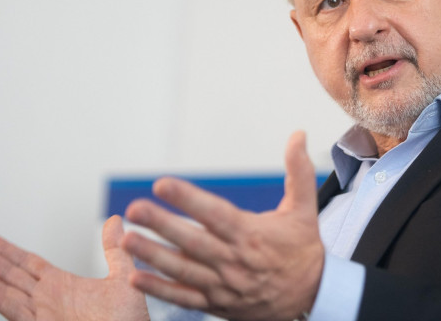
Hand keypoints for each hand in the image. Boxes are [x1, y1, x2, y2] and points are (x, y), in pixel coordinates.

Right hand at [0, 215, 149, 320]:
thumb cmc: (127, 319)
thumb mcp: (122, 277)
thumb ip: (114, 250)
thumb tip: (115, 220)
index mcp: (61, 285)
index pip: (26, 262)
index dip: (5, 249)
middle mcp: (47, 299)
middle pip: (9, 273)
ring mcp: (42, 314)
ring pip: (5, 292)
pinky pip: (17, 312)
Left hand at [122, 130, 324, 320]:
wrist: (312, 295)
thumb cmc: (303, 249)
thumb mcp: (305, 209)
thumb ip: (299, 171)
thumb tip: (298, 135)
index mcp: (252, 234)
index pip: (215, 214)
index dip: (188, 199)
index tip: (162, 184)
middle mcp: (235, 261)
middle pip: (193, 241)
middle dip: (161, 224)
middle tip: (135, 209)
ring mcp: (225, 285)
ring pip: (183, 270)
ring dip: (153, 255)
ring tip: (128, 240)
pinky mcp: (218, 304)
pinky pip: (184, 298)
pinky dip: (160, 290)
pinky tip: (136, 277)